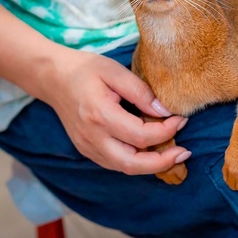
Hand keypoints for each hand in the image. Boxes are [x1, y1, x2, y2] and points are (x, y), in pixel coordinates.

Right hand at [38, 48, 190, 174]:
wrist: (53, 78)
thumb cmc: (86, 70)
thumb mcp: (115, 71)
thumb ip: (141, 92)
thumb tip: (165, 112)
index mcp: (100, 115)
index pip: (140, 135)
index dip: (166, 131)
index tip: (182, 119)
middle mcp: (92, 138)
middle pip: (132, 164)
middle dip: (162, 162)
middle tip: (184, 152)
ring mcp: (88, 147)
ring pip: (124, 168)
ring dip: (151, 165)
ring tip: (173, 154)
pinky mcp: (87, 150)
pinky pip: (116, 163)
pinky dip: (137, 162)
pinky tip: (152, 151)